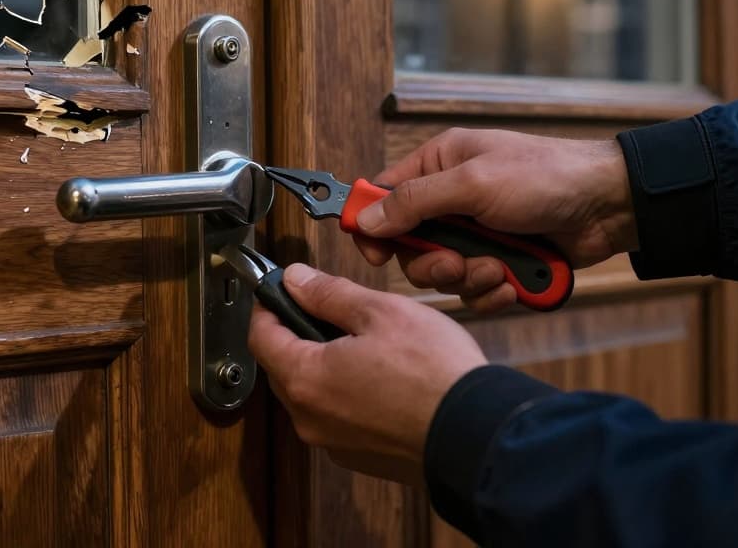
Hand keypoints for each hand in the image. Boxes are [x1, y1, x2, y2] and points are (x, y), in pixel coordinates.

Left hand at [248, 263, 486, 486]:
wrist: (477, 435)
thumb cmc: (434, 373)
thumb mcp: (381, 312)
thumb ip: (329, 294)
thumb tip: (296, 280)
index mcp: (305, 379)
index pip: (260, 336)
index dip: (268, 306)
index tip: (282, 289)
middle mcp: (309, 419)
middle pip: (282, 367)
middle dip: (296, 334)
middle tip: (326, 309)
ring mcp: (333, 443)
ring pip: (310, 394)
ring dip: (323, 365)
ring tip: (362, 341)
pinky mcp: (359, 457)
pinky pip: (337, 418)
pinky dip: (346, 394)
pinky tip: (379, 377)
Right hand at [351, 128, 635, 313]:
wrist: (608, 206)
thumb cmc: (546, 176)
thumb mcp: (473, 183)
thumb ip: (415, 202)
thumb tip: (366, 218)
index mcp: (439, 165)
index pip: (384, 196)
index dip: (373, 226)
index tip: (376, 253)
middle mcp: (452, 199)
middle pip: (410, 246)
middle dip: (433, 264)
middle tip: (457, 263)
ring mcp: (476, 233)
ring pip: (443, 275)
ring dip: (468, 279)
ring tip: (497, 269)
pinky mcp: (498, 261)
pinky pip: (474, 292)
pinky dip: (491, 293)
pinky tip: (513, 282)